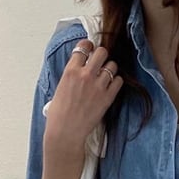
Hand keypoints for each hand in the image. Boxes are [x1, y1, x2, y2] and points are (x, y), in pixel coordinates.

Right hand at [43, 39, 123, 155]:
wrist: (66, 132)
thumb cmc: (59, 113)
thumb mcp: (60, 87)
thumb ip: (72, 75)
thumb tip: (79, 68)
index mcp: (71, 71)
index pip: (84, 46)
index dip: (88, 46)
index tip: (90, 50)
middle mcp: (85, 75)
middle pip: (101, 52)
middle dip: (101, 55)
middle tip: (100, 63)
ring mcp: (98, 86)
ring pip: (112, 65)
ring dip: (110, 69)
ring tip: (105, 76)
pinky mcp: (107, 98)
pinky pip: (118, 81)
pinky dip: (116, 82)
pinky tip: (110, 86)